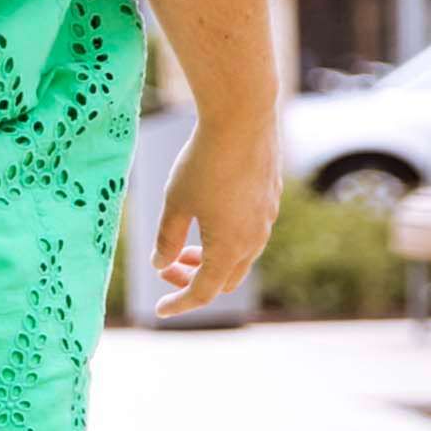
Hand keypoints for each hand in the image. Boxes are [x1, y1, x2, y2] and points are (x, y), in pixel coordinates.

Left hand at [157, 116, 278, 308]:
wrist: (243, 120)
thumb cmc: (203, 164)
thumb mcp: (175, 204)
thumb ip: (167, 240)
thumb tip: (161, 265)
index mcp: (229, 249)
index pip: (203, 292)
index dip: (179, 304)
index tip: (160, 310)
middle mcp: (254, 240)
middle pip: (225, 279)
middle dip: (194, 281)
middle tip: (168, 269)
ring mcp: (266, 219)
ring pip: (239, 257)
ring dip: (210, 260)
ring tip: (184, 247)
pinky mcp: (270, 200)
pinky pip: (249, 233)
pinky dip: (225, 240)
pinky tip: (207, 220)